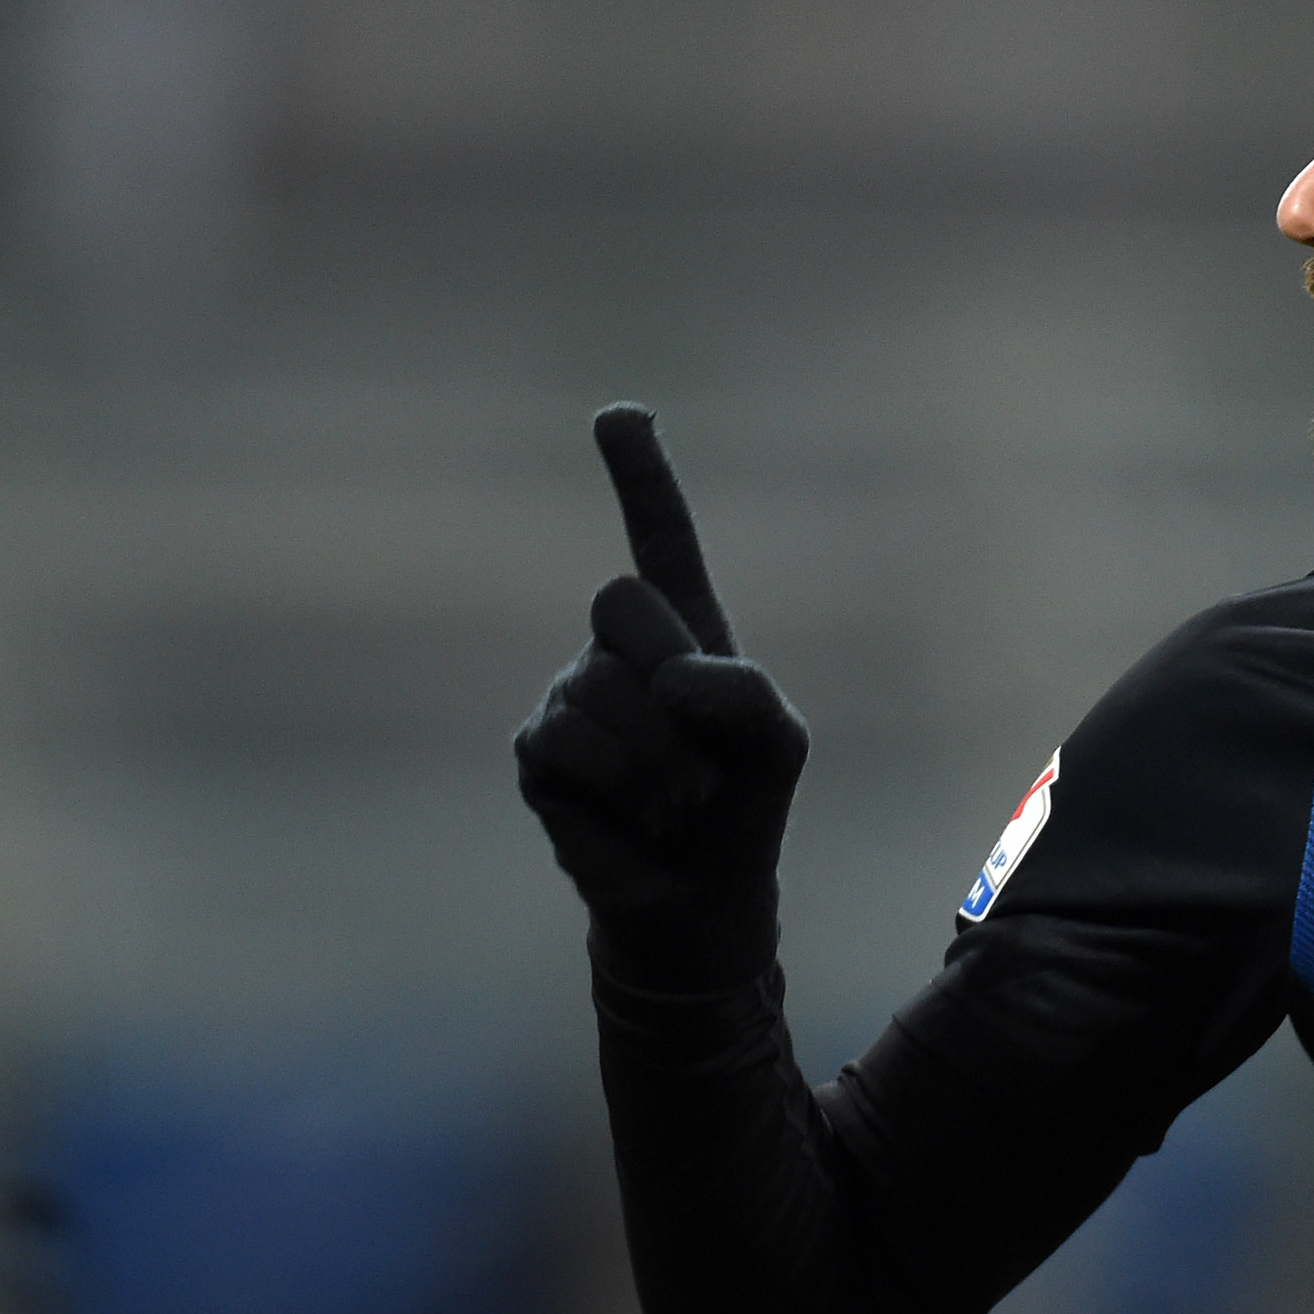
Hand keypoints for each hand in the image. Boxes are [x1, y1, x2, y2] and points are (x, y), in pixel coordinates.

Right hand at [515, 405, 808, 975]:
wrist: (698, 899)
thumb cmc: (742, 807)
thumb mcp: (777, 744)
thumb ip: (744, 694)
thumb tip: (666, 679)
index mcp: (684, 625)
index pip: (659, 534)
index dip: (640, 475)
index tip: (618, 414)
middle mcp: (617, 644)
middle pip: (621, 599)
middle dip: (671, 675)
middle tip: (704, 756)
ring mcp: (569, 691)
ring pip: (601, 687)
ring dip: (659, 759)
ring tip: (678, 801)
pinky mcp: (536, 748)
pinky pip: (570, 742)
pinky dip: (622, 785)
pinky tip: (636, 815)